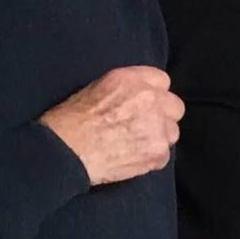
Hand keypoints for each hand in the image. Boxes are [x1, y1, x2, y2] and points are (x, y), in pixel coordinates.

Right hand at [40, 66, 183, 185]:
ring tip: (136, 145)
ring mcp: (157, 126)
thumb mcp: (96, 88)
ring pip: (172, 132)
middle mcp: (150, 99)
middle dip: (162, 116)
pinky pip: (164, 155)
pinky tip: (132, 158)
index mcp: (132, 80)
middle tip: (144, 126)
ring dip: (158, 137)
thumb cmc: (70, 120)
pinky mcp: (157, 152)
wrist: (64, 150)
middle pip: (174, 106)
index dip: (153, 94)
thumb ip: (126, 89)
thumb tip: (138, 97)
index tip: (145, 104)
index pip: (162, 81)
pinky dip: (151, 159)